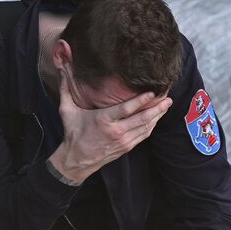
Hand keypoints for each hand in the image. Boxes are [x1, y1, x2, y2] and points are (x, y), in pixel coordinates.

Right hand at [49, 68, 170, 183]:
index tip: (152, 92)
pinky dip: (152, 126)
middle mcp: (116, 131)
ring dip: (158, 116)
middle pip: (142, 118)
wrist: (76, 160)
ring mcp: (123, 140)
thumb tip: (62, 69)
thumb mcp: (67, 111)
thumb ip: (66, 89)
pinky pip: (144, 135)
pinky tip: (157, 117)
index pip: (126, 109)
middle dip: (157, 108)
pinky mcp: (127, 147)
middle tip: (168, 97)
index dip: (141, 101)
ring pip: (146, 127)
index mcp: (103, 120)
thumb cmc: (73, 133)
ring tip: (167, 105)